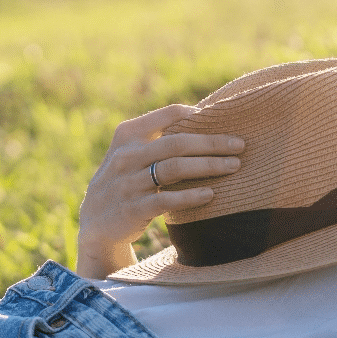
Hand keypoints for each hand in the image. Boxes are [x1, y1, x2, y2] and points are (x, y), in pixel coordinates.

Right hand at [77, 104, 243, 278]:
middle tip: (240, 145)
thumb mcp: (131, 152)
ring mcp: (128, 182)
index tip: (223, 119)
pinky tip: (211, 194)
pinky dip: (191, 196)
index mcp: (128, 134)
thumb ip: (157, 136)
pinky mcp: (133, 208)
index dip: (197, 115)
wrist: (96, 223)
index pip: (168, 115)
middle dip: (212, 143)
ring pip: (175, 168)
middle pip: (177, 143)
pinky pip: (167, 199)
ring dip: (208, 166)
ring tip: (234, 166)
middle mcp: (127, 155)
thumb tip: (202, 118)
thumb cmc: (126, 181)